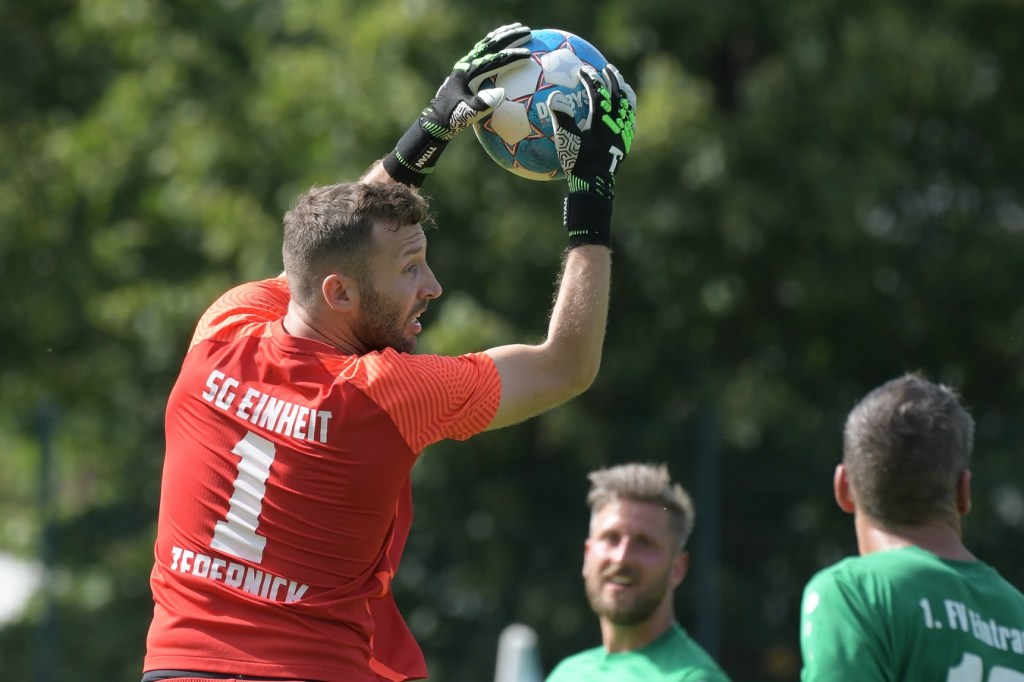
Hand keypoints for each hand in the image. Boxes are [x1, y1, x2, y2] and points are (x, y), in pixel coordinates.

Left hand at [383, 23, 532, 186]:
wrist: (437, 119)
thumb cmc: (453, 118)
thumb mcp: (468, 114)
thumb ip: (483, 104)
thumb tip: (501, 93)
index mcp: (468, 73)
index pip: (493, 60)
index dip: (511, 56)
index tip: (527, 55)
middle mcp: (467, 64)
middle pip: (491, 45)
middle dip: (510, 37)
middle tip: (527, 32)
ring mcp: (467, 65)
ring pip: (486, 44)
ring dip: (502, 35)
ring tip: (517, 28)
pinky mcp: (468, 69)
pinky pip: (484, 52)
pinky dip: (495, 44)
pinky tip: (505, 44)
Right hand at [548, 64, 636, 246]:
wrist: (595, 186)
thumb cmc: (578, 163)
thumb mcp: (566, 141)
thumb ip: (561, 118)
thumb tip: (553, 96)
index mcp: (602, 120)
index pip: (598, 92)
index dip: (591, 79)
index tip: (582, 70)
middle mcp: (617, 123)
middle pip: (618, 94)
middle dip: (612, 79)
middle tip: (606, 68)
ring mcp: (624, 132)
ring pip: (628, 106)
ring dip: (624, 92)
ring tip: (620, 83)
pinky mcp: (626, 142)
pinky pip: (630, 120)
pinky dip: (627, 110)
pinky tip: (623, 109)